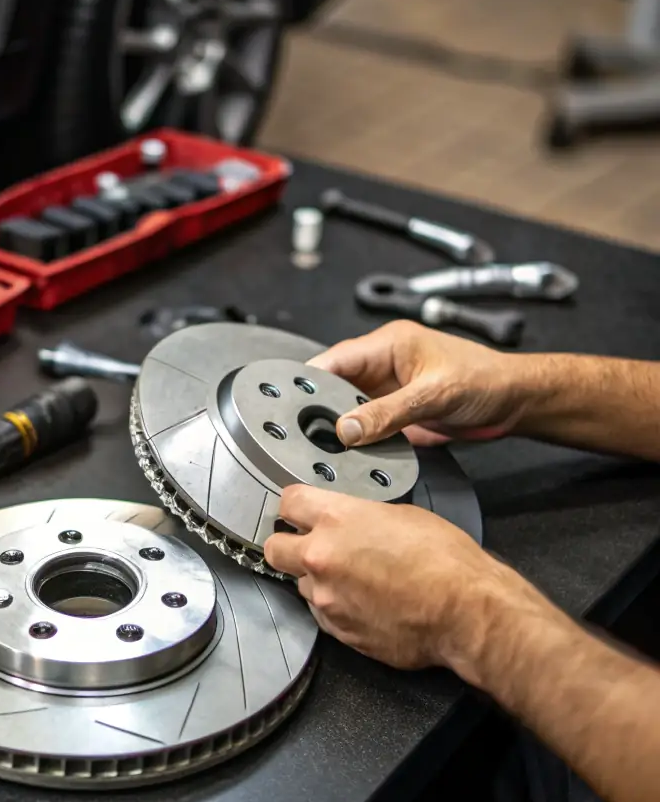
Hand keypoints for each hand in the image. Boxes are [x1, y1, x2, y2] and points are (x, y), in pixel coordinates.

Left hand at [264, 485, 537, 671]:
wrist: (465, 611)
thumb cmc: (444, 559)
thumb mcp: (400, 515)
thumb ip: (359, 517)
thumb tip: (348, 525)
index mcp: (336, 519)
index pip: (288, 502)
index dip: (294, 505)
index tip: (299, 510)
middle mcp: (321, 557)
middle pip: (274, 547)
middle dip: (289, 545)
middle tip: (311, 546)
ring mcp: (326, 598)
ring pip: (301, 584)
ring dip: (319, 580)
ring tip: (354, 580)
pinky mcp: (337, 630)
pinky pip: (323, 613)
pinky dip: (336, 607)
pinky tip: (365, 604)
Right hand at [308, 320, 531, 447]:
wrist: (515, 402)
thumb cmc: (485, 380)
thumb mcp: (434, 395)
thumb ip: (388, 412)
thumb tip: (346, 429)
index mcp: (387, 345)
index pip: (335, 359)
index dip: (308, 379)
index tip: (286, 402)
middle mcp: (382, 366)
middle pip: (334, 386)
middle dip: (315, 408)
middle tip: (298, 433)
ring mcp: (388, 392)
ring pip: (346, 410)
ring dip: (334, 428)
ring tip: (317, 448)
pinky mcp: (396, 416)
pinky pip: (365, 428)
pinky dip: (354, 442)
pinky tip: (345, 456)